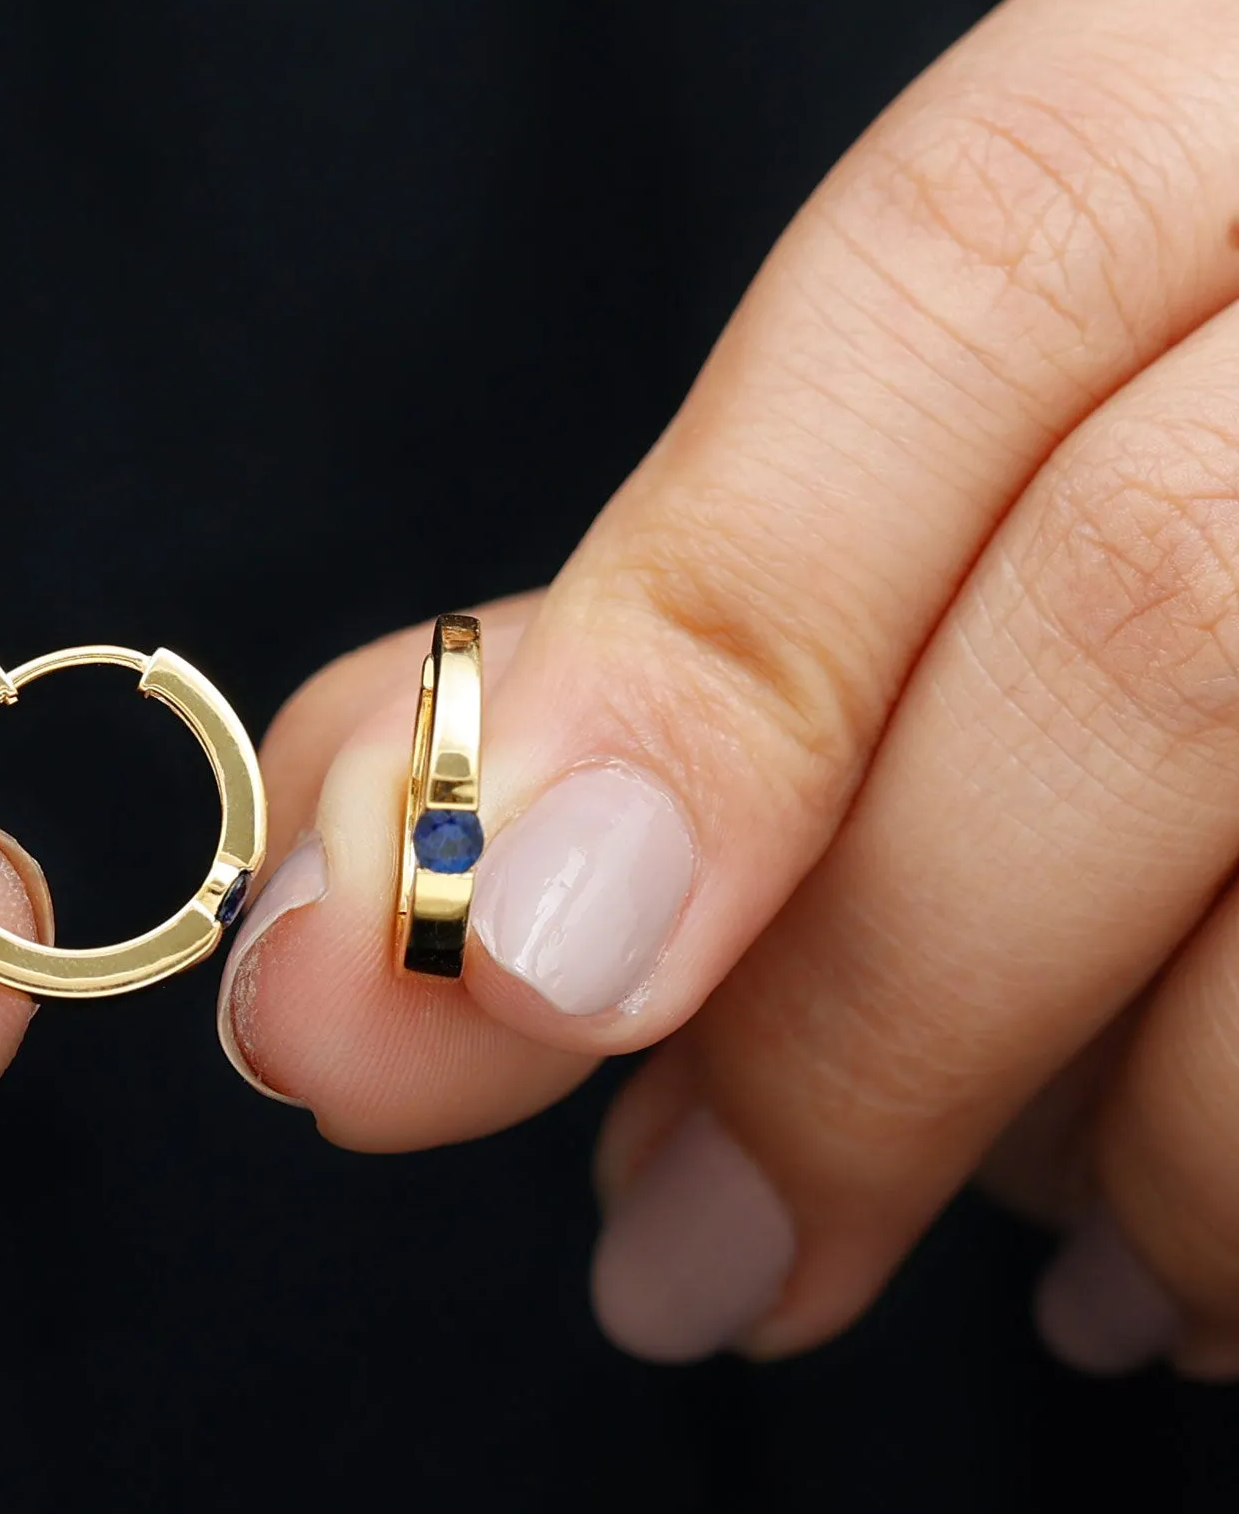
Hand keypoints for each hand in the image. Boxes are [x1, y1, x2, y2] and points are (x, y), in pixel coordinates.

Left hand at [221, 0, 1238, 1376]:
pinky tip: (1180, 1252)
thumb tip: (358, 858)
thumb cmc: (1174, 525)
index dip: (713, 637)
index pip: (974, 259)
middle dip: (854, 1016)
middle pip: (1145, 617)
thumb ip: (662, 630)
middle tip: (688, 1254)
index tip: (503, 961)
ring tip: (992, 1239)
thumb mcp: (931, 491)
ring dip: (1100, 1160)